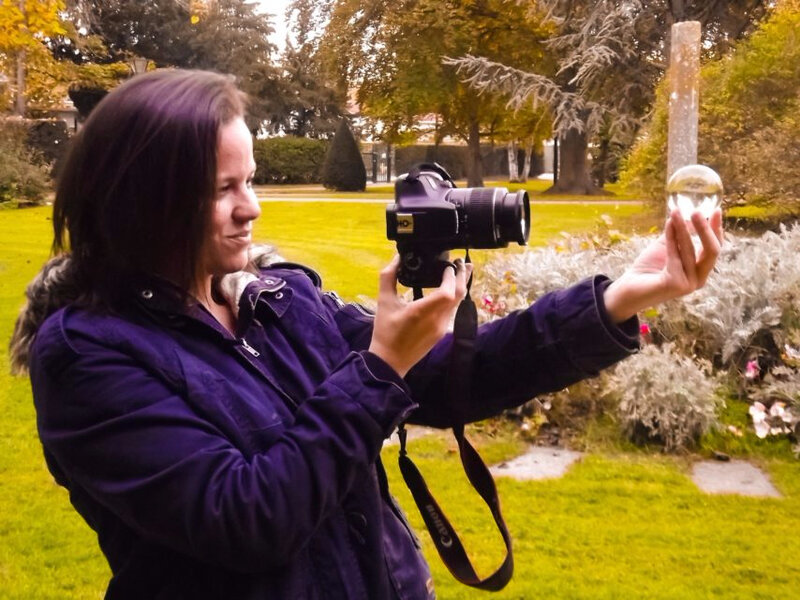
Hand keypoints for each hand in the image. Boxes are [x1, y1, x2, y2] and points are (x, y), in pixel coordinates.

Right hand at [368, 256, 471, 376]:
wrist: (390, 361)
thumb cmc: (385, 332)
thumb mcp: (384, 302)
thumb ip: (388, 277)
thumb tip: (396, 258)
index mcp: (422, 312)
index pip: (447, 292)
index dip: (451, 277)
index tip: (447, 265)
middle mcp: (437, 320)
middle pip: (459, 295)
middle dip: (462, 277)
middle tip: (461, 262)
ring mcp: (442, 327)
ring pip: (458, 303)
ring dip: (461, 286)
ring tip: (460, 271)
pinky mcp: (442, 332)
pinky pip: (453, 310)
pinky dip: (454, 297)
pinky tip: (451, 289)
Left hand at [603, 208, 722, 322]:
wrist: (628, 288)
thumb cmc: (648, 268)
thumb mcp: (667, 246)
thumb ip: (679, 233)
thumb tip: (691, 214)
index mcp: (700, 271)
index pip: (714, 248)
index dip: (716, 229)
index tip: (716, 210)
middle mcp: (699, 279)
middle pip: (712, 251)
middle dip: (705, 229)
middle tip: (696, 211)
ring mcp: (689, 283)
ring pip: (690, 250)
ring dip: (682, 228)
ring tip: (675, 212)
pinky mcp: (676, 284)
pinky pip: (675, 255)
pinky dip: (671, 237)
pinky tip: (668, 224)